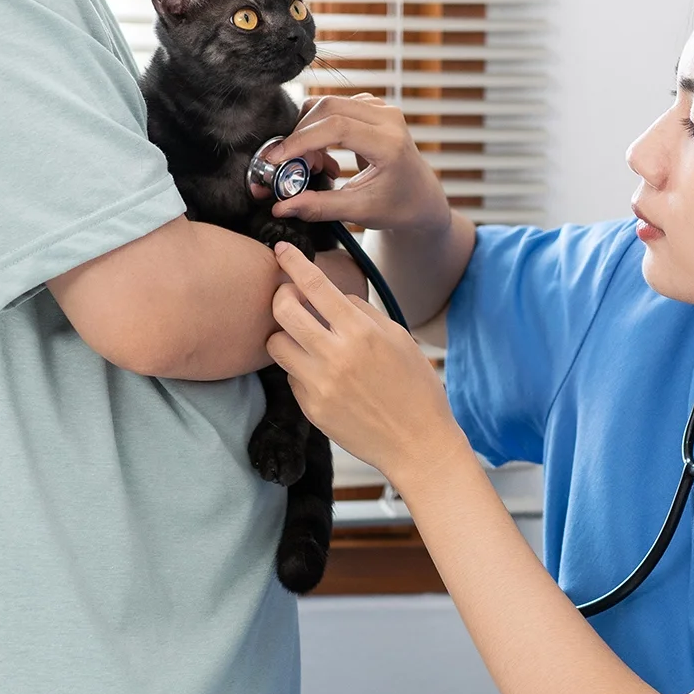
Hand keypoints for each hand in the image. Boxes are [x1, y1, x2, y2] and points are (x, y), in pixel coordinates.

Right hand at [264, 94, 453, 234]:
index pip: (337, 128)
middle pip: (328, 107)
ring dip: (309, 131)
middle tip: (288, 164)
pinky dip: (319, 128)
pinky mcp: (373, 107)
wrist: (421, 197)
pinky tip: (324, 156)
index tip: (276, 158)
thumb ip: (319, 207)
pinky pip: (335, 106)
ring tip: (313, 165)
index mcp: (390, 144)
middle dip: (300, 134)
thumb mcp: (359, 211)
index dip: (302, 140)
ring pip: (328, 103)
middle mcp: (388, 119)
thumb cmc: (397, 206)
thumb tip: (281, 207)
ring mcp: (382, 109)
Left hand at [267, 241, 469, 484]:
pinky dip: (300, 369)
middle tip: (288, 297)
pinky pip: (292, 376)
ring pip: (276, 345)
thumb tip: (333, 296)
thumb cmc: (415, 387)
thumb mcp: (398, 338)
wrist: (418, 443)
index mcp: (361, 331)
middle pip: (283, 310)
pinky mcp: (311, 408)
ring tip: (303, 339)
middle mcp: (335, 355)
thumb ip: (363, 313)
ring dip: (284, 335)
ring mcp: (319, 384)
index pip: (315, 285)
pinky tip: (323, 375)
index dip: (292, 263)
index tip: (280, 249)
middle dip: (279, 296)